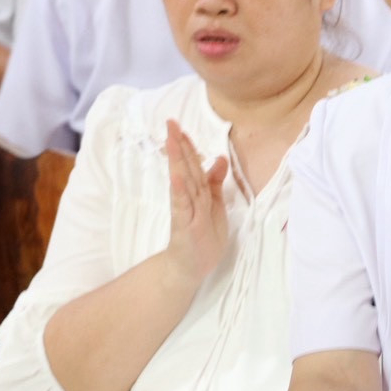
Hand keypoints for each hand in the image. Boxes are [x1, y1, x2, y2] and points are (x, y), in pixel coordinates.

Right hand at [162, 120, 229, 284]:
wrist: (189, 267)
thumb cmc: (202, 236)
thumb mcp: (214, 205)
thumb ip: (215, 182)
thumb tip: (219, 158)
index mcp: (198, 193)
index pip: (192, 164)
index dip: (188, 145)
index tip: (179, 125)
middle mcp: (189, 198)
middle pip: (185, 168)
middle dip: (179, 145)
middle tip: (170, 123)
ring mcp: (185, 211)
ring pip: (183, 182)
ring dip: (178, 161)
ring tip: (173, 141)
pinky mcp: (184, 226)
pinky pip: (182, 206)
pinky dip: (180, 191)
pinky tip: (177, 177)